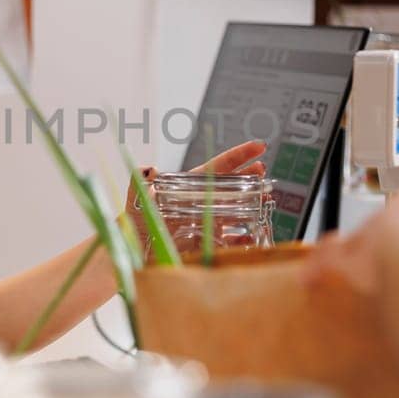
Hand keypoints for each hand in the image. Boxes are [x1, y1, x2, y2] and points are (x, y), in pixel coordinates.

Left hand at [124, 139, 266, 247]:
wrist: (132, 251)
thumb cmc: (134, 223)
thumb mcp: (136, 199)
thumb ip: (140, 182)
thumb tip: (151, 168)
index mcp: (189, 186)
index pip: (218, 167)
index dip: (239, 156)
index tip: (259, 147)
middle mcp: (200, 202)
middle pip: (232, 185)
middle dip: (250, 177)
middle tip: (265, 171)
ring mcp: (205, 221)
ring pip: (235, 209)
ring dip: (252, 204)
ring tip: (266, 199)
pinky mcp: (206, 242)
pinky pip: (229, 239)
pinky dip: (242, 237)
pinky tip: (251, 237)